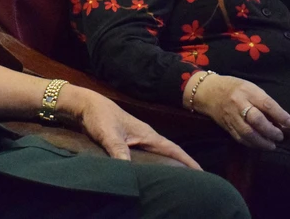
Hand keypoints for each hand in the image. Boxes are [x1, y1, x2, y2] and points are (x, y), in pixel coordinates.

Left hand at [60, 85, 200, 168]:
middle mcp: (146, 137)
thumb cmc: (99, 116)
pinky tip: (151, 175)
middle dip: (182, 167)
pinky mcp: (128, 143)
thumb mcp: (108, 134)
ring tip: (177, 182)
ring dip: (168, 166)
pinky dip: (153, 165)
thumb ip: (117, 150)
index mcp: (147, 134)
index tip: (203, 173)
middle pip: (169, 154)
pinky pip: (146, 157)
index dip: (188, 162)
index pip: (173, 149)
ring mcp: (138, 140)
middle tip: (195, 184)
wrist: (86, 105)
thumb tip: (127, 170)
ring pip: (158, 156)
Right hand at [189, 74, 289, 150]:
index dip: (280, 115)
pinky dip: (251, 144)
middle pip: (257, 120)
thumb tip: (280, 118)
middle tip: (280, 136)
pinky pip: (240, 138)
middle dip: (271, 131)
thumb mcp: (250, 88)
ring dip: (262, 142)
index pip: (266, 104)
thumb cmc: (233, 88)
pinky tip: (259, 145)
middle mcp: (239, 104)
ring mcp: (231, 116)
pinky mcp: (227, 126)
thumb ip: (263, 101)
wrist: (207, 92)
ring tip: (272, 145)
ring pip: (248, 133)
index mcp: (247, 91)